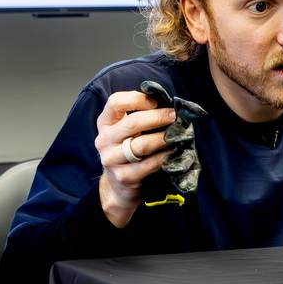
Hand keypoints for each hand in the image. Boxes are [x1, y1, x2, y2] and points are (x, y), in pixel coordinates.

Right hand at [94, 91, 176, 227]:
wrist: (119, 185)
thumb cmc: (128, 148)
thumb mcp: (127, 130)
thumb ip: (140, 115)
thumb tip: (169, 104)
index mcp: (105, 123)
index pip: (116, 102)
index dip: (138, 99)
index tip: (156, 102)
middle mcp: (104, 140)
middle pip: (132, 123)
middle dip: (158, 117)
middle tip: (175, 116)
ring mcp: (111, 160)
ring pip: (142, 145)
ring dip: (164, 138)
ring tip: (178, 134)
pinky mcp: (123, 177)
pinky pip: (149, 164)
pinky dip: (165, 156)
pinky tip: (174, 151)